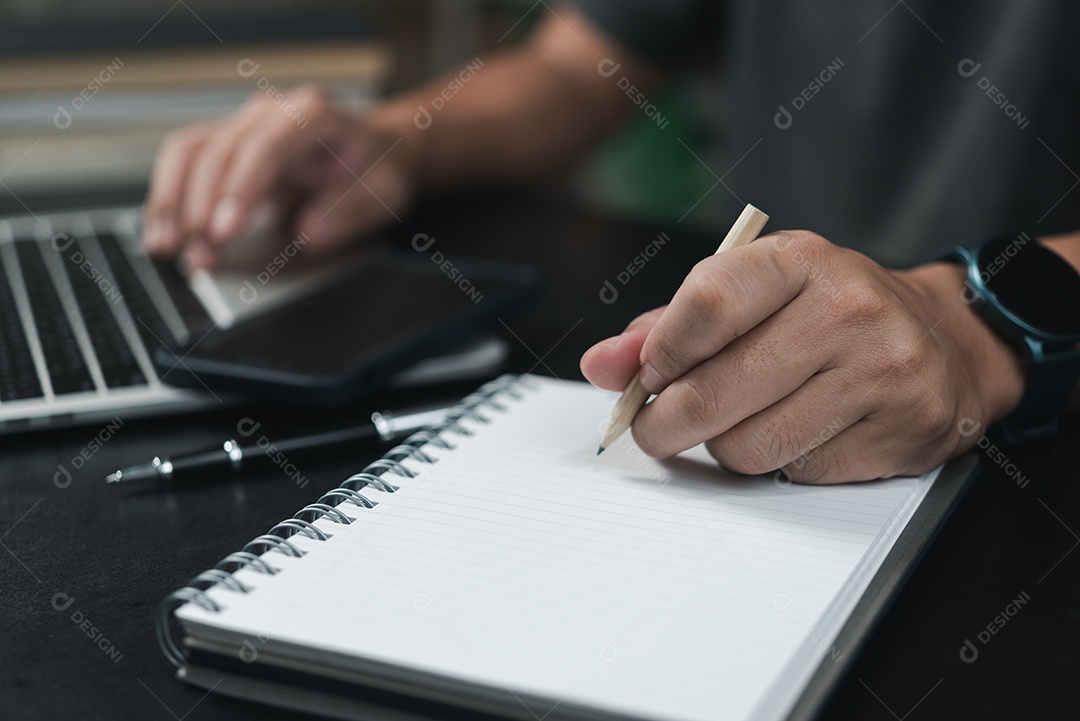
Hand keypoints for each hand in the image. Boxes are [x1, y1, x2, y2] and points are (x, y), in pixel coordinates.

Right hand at [143, 85, 416, 268]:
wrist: (377, 152)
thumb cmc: (378, 170)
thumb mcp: (383, 193)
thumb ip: (350, 213)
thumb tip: (310, 232)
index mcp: (313, 115)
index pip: (266, 148)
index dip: (240, 190)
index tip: (223, 231)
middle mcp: (271, 112)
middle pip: (220, 151)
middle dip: (201, 208)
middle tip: (199, 256)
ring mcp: (244, 125)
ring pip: (190, 152)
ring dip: (172, 202)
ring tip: (167, 247)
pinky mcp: (227, 145)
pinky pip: (185, 163)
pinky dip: (169, 198)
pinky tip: (162, 231)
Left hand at [581, 231, 1027, 482]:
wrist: (947, 340)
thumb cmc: (831, 313)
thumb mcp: (755, 294)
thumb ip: (669, 327)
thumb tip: (601, 366)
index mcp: (801, 261)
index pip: (706, 304)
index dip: (659, 353)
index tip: (648, 376)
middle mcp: (849, 310)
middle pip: (715, 393)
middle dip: (666, 424)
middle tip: (659, 427)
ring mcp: (882, 373)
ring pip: (749, 447)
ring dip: (724, 448)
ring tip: (743, 421)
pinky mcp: (900, 433)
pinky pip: (796, 473)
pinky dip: (780, 465)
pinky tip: (800, 432)